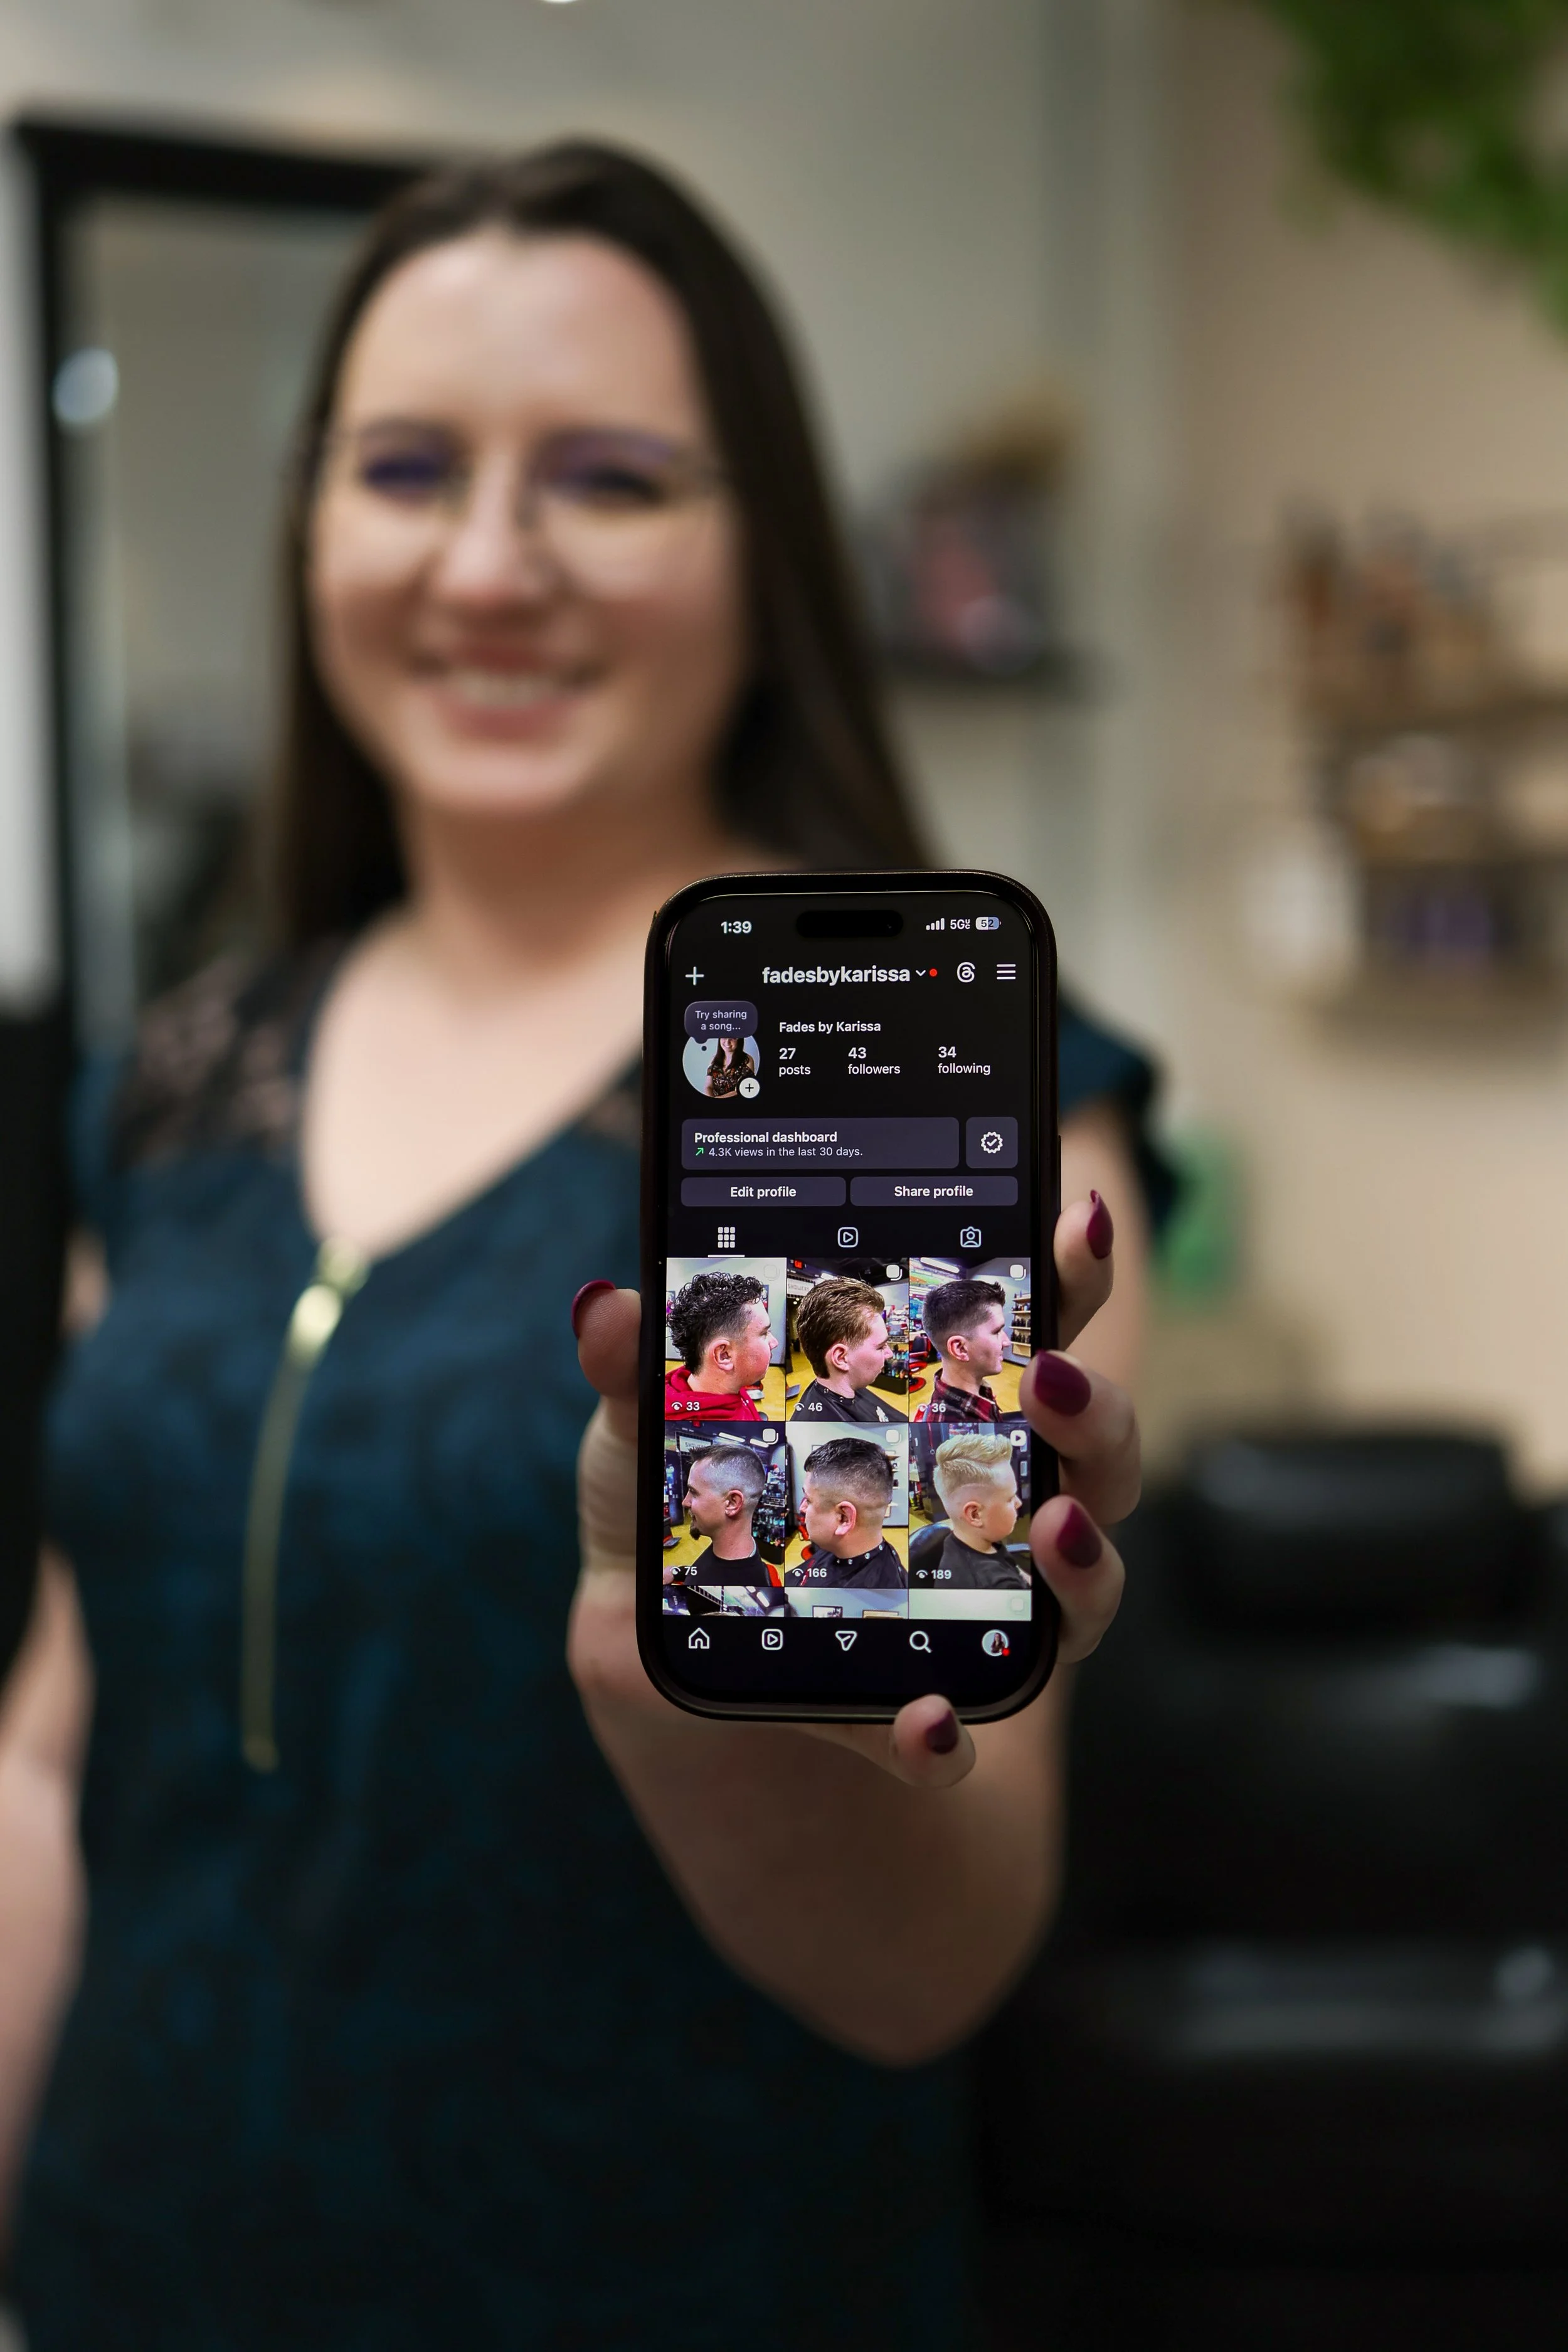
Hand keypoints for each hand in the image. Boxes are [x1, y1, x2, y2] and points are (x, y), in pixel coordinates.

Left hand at [570, 1196, 1136, 1789]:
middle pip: (1094, 1441)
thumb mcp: (648, 1419)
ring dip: (1086, 1552)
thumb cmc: (679, 1496)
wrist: (645, 1639)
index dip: (1076, 1269)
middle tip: (1052, 1378)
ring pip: (1081, 1574)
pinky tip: (929, 1721)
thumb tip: (607, 1302)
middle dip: (1097, 1405)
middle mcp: (990, 1485)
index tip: (1076, 1222)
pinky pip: (965, 1727)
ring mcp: (979, 1593)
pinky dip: (950, 1733)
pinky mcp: (921, 1696)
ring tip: (1052, 1524)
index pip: (1038, 1317)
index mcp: (941, 1392)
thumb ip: (640, 1364)